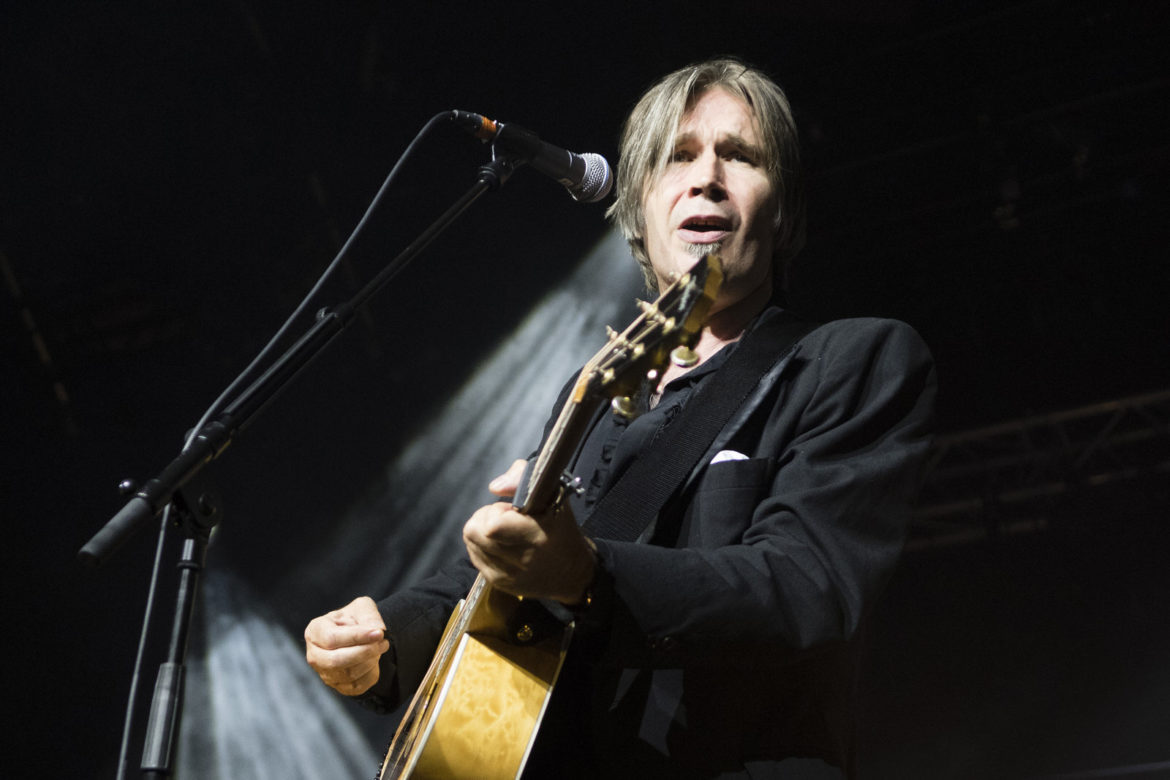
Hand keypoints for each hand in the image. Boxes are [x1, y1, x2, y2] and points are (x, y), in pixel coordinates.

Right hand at [304, 596, 389, 695]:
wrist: (359, 636)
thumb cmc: (355, 619)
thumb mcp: (362, 607)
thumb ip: (369, 615)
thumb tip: (377, 630)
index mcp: (315, 631)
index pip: (332, 638)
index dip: (357, 637)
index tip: (379, 633)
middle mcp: (315, 655)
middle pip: (336, 660)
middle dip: (365, 652)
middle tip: (383, 642)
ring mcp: (325, 673)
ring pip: (349, 674)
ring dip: (371, 660)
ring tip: (381, 647)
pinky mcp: (338, 686)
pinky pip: (357, 686)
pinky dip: (371, 673)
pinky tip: (374, 659)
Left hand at [464, 459, 595, 604]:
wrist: (572, 573)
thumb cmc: (562, 530)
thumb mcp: (553, 495)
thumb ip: (523, 478)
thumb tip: (495, 487)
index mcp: (536, 535)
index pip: (492, 524)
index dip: (496, 511)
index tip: (512, 510)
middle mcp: (520, 559)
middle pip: (474, 532)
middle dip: (485, 518)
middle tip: (505, 519)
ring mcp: (507, 574)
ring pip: (471, 543)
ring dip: (482, 532)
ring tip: (503, 532)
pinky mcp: (499, 583)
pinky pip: (474, 556)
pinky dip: (482, 546)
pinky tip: (500, 544)